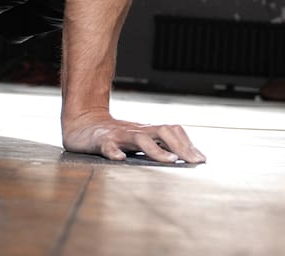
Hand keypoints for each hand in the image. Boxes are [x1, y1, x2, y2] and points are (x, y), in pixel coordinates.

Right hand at [62, 112, 206, 163]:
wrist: (83, 123)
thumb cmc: (115, 135)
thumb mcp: (139, 140)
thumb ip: (157, 146)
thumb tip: (182, 157)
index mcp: (147, 131)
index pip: (172, 132)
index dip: (188, 144)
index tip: (201, 159)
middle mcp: (136, 131)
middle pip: (163, 132)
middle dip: (180, 147)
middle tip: (193, 162)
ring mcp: (119, 135)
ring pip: (140, 139)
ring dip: (157, 150)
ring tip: (171, 161)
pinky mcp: (100, 141)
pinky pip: (108, 146)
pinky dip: (114, 152)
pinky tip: (120, 159)